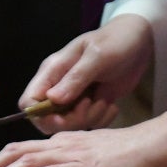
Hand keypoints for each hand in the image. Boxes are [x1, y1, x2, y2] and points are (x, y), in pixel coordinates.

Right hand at [20, 14, 152, 133]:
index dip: (40, 115)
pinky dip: (101, 120)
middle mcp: (59, 87)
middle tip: (91, 105)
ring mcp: (74, 98)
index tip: (62, 118)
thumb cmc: (115, 42)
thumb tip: (52, 100)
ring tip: (106, 101)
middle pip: (48, 119)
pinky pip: (89, 124)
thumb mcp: (97, 57)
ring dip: (90, 119)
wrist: (137, 41)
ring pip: (70, 125)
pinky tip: (111, 105)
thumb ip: (76, 78)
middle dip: (70, 120)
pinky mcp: (90, 105)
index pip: (29, 102)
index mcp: (52, 72)